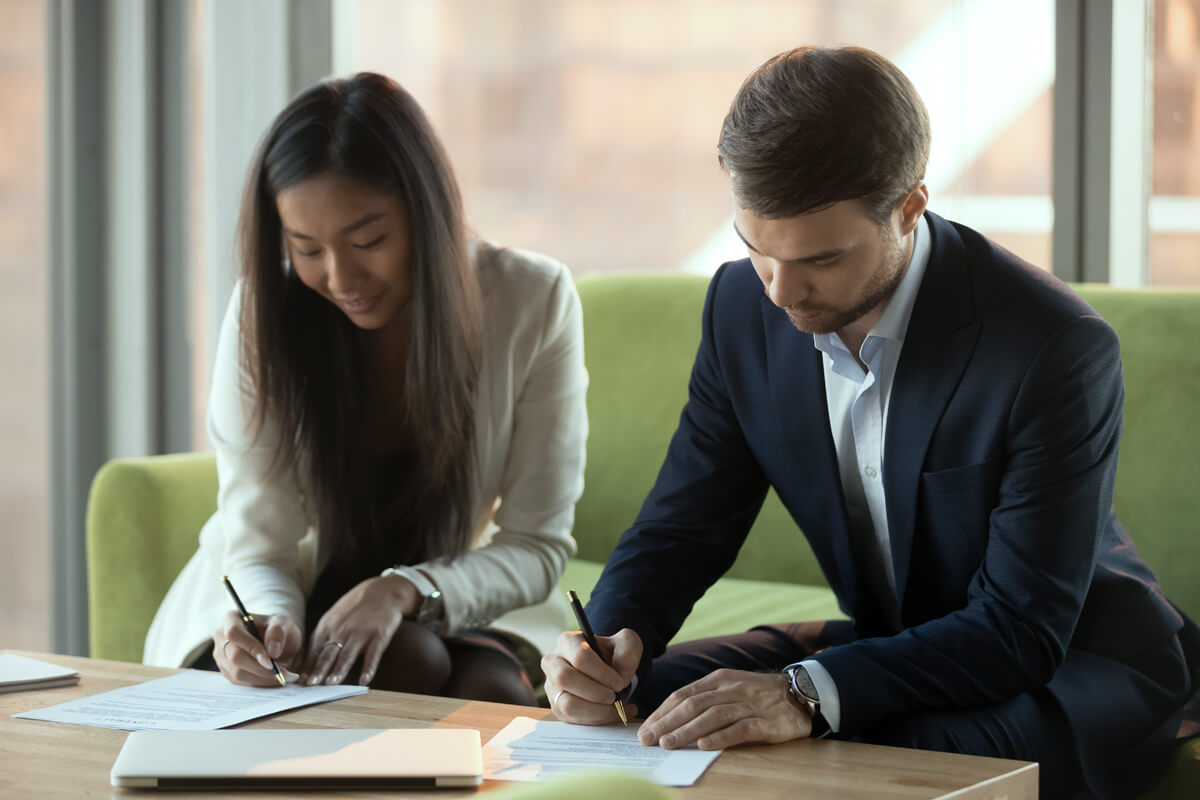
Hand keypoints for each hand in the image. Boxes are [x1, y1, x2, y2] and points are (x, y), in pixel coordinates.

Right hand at [211, 611, 301, 686]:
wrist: (276, 644)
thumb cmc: (277, 630)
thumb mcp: (283, 623)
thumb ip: (278, 632)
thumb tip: (272, 652)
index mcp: (231, 619)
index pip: (234, 633)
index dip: (251, 648)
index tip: (271, 661)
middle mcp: (221, 637)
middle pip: (235, 657)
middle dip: (261, 669)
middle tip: (284, 674)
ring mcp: (221, 656)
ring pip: (237, 673)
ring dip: (263, 678)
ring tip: (285, 677)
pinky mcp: (227, 672)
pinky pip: (241, 682)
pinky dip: (260, 683)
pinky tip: (275, 679)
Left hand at [300, 575, 417, 685]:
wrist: (383, 591)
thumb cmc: (356, 607)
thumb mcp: (334, 616)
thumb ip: (323, 635)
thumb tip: (308, 659)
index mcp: (328, 625)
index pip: (315, 649)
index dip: (308, 666)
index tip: (301, 682)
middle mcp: (343, 629)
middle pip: (329, 653)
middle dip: (319, 670)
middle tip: (311, 685)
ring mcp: (361, 632)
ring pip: (348, 654)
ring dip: (339, 670)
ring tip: (332, 685)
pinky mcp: (379, 635)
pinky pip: (373, 654)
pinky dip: (369, 668)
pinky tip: (365, 681)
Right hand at [541, 627, 641, 723]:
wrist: (609, 672)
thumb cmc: (614, 655)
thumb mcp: (627, 644)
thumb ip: (628, 653)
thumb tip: (621, 675)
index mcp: (569, 641)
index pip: (580, 657)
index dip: (602, 674)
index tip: (619, 683)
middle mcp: (554, 662)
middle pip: (565, 678)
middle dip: (594, 692)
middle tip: (613, 697)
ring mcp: (553, 686)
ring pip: (566, 704)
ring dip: (595, 711)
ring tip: (615, 708)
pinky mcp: (557, 706)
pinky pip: (571, 719)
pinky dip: (594, 720)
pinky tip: (611, 714)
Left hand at [637, 669, 810, 749]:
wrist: (801, 693)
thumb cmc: (757, 694)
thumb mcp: (729, 688)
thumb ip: (704, 699)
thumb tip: (671, 717)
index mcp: (718, 680)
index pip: (684, 695)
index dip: (663, 712)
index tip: (646, 727)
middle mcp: (731, 689)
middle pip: (693, 705)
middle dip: (667, 722)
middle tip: (648, 738)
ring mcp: (748, 705)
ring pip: (712, 716)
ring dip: (687, 731)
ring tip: (668, 744)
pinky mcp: (766, 722)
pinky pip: (740, 729)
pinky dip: (720, 737)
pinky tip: (704, 745)